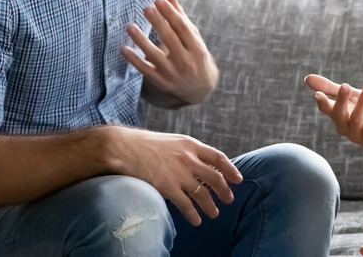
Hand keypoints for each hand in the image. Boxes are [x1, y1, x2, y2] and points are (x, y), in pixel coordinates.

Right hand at [113, 127, 242, 225]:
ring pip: (203, 194)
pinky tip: (196, 220)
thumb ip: (186, 151)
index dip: (231, 169)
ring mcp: (179, 173)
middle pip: (215, 178)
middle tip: (228, 199)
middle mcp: (188, 158)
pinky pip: (186, 205)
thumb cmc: (144, 144)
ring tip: (214, 213)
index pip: (218, 157)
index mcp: (190, 144)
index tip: (238, 179)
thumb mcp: (172, 141)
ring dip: (211, 206)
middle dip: (224, 190)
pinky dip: (193, 214)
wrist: (124, 147)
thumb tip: (199, 162)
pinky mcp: (168, 187)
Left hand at [123, 0, 217, 106]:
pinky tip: (124, 49)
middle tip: (146, 8)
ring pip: (155, 55)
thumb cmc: (196, 57)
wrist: (200, 90)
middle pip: (170, 39)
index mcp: (197, 48)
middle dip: (158, 23)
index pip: (182, 28)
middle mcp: (186, 62)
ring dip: (142, 41)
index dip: (171, 13)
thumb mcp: (193, 38)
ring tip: (130, 27)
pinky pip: (145, 70)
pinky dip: (134, 60)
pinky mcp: (161, 83)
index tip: (159, 0)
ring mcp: (173, 74)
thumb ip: (179, 16)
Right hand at [304, 74, 362, 150]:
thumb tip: (307, 78)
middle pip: (338, 115)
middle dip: (341, 100)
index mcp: (338, 116)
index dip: (322, 103)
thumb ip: (330, 88)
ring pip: (355, 119)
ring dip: (362, 102)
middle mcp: (344, 128)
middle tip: (345, 86)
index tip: (319, 94)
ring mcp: (357, 136)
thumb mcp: (351, 95)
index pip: (326, 109)